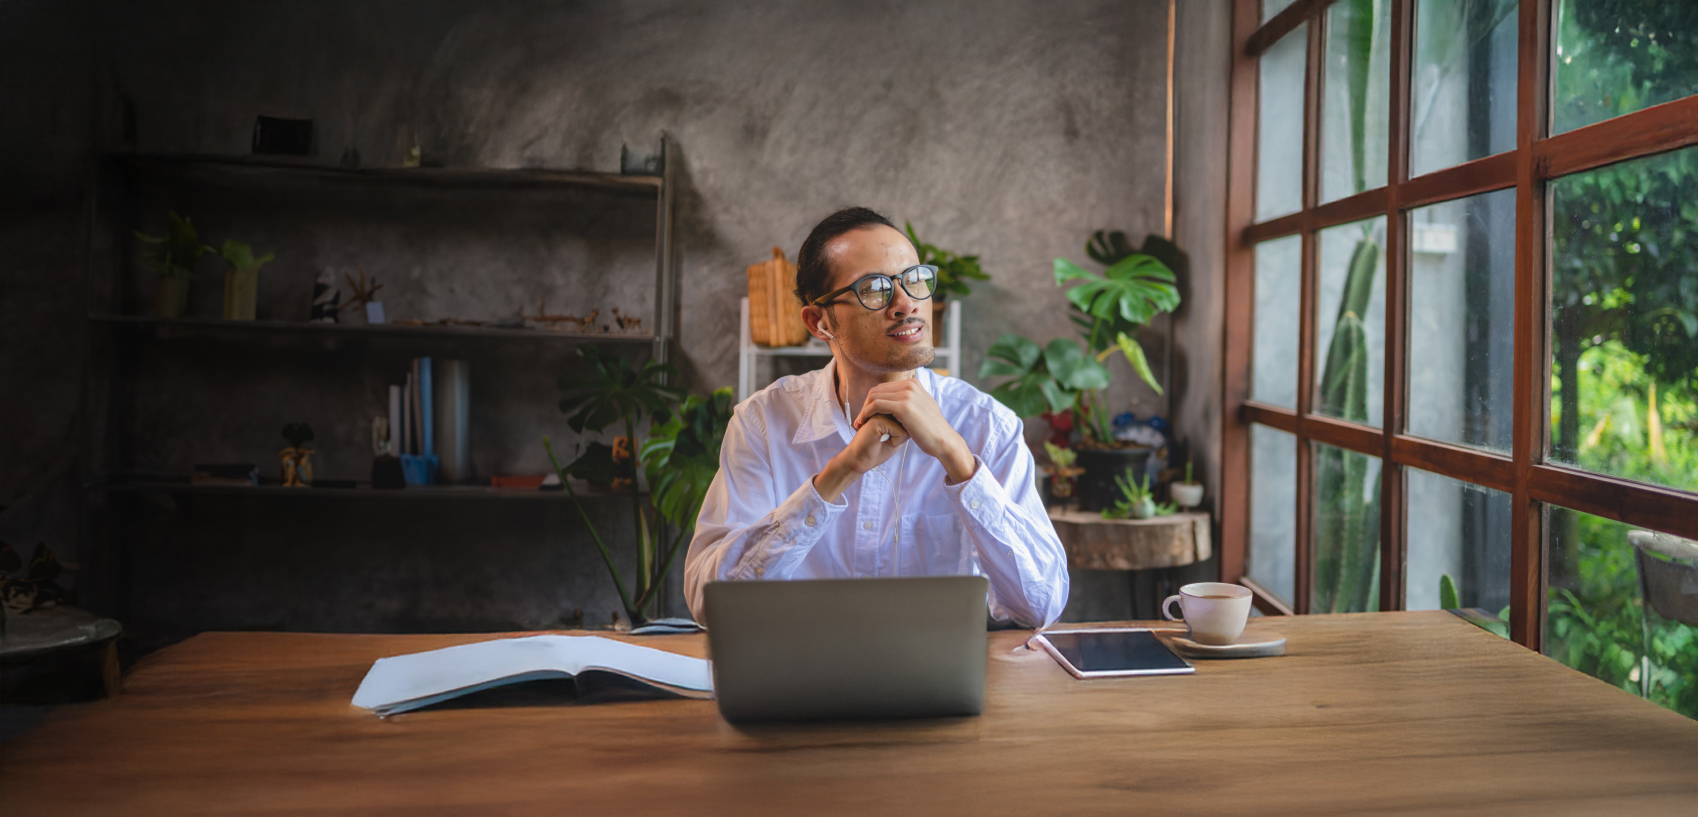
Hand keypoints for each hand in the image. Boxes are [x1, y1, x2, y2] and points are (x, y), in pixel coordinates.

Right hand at [814, 414, 908, 502]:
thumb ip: (908, 424)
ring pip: (906, 424)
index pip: (912, 417)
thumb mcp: (898, 435)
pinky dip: (895, 441)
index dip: (907, 432)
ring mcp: (880, 411)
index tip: (891, 437)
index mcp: (890, 408)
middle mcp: (885, 407)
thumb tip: (922, 420)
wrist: (861, 460)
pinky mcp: (878, 420)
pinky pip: (900, 430)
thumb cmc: (879, 449)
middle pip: (910, 419)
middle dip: (903, 434)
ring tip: (885, 440)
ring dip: (899, 437)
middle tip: (887, 439)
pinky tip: (883, 441)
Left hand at [852, 380, 975, 483]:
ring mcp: (907, 394)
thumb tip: (898, 398)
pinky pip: (876, 405)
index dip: (871, 401)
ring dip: (863, 411)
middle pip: (876, 390)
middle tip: (859, 421)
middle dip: (865, 405)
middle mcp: (910, 385)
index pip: (883, 387)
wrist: (943, 441)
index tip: (865, 415)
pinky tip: (864, 424)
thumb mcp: (922, 407)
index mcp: (913, 383)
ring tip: (860, 424)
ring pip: (874, 397)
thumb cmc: (931, 430)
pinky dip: (866, 414)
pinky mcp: (903, 406)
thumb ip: (911, 400)